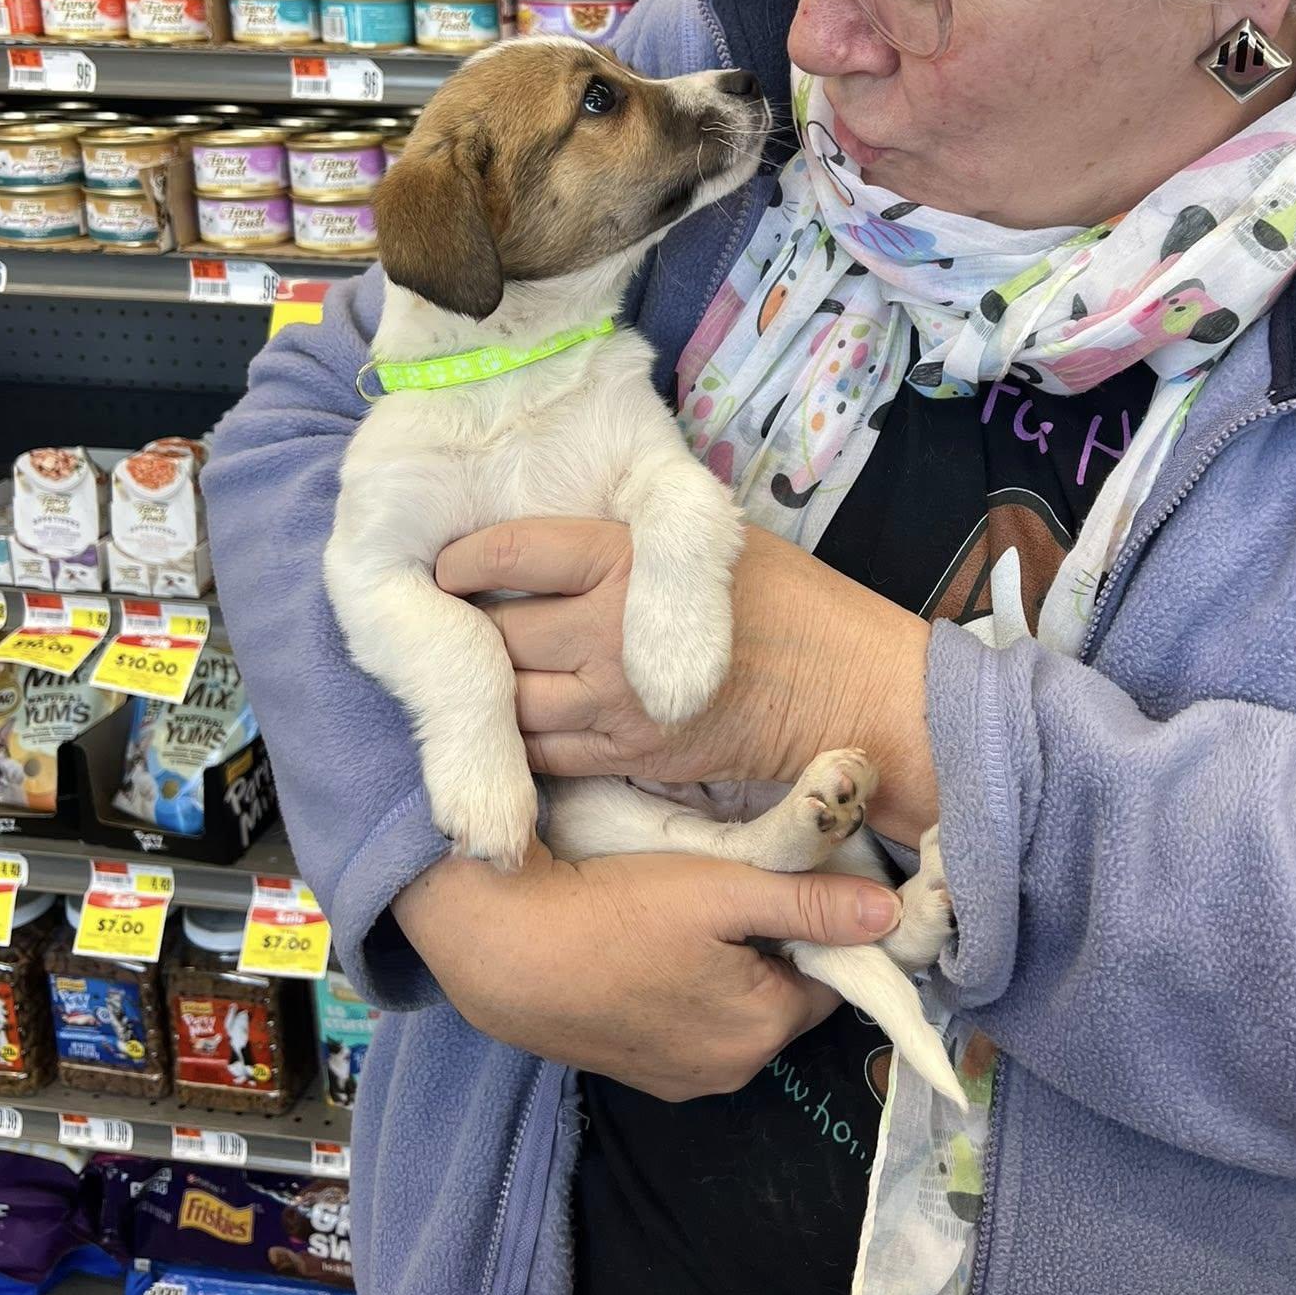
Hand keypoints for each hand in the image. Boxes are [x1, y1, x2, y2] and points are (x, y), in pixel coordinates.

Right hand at [392, 843, 902, 1099]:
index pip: (829, 977)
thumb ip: (812, 903)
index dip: (813, 926)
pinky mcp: (632, 1071)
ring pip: (733, 1010)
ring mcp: (676, 1079)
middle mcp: (729, 1072)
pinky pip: (685, 1025)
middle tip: (724, 890)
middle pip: (781, 996)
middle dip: (769, 948)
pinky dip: (680, 990)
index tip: (781, 883)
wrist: (503, 951)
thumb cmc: (618, 913)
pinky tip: (645, 948)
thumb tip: (891, 918)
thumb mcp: (724, 891)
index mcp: (765, 1030)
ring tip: (679, 914)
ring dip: (724, 969)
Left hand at [434, 519, 938, 843]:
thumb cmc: (790, 601)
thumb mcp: (708, 539)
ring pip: (507, 700)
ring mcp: (616, 701)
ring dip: (488, 689)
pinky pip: (541, 751)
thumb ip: (629, 539)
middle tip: (454, 624)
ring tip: (482, 673)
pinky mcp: (629, 755)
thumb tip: (551, 541)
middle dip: (468, 631)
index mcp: (629, 558)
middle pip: (495, 633)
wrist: (848, 689)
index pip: (511, 551)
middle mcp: (610, 629)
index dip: (463, 560)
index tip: (447, 565)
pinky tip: (519, 719)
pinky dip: (519, 738)